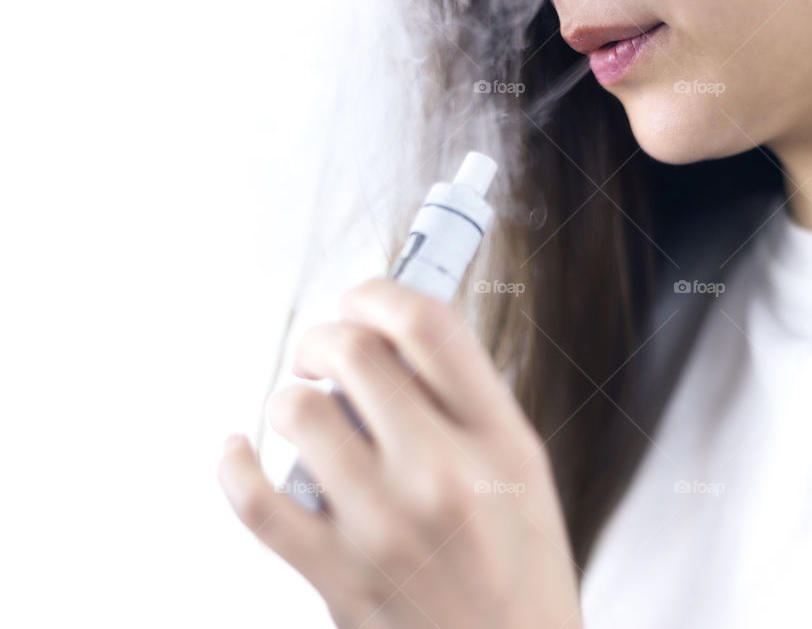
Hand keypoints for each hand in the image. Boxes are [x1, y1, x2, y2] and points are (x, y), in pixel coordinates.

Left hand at [218, 277, 582, 628]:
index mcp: (499, 441)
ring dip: (290, 397)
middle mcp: (443, 476)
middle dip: (324, 337)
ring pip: (297, 411)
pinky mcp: (337, 574)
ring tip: (304, 412)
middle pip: (353, 352)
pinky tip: (238, 450)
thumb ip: (466, 404)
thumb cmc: (522, 574)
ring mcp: (385, 527)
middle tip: (324, 354)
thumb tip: (391, 342)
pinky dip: (233, 463)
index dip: (379, 293)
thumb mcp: (524, 472)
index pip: (428, 326)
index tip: (362, 301)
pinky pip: (255, 500)